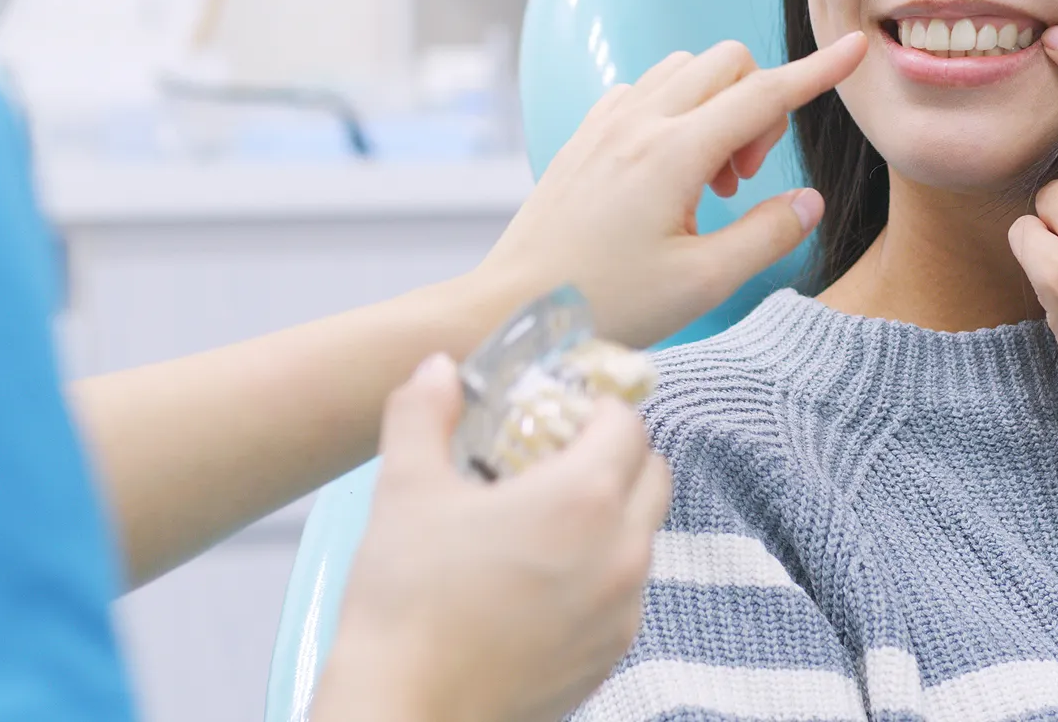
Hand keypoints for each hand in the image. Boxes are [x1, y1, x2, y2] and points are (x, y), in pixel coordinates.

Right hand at [314, 355, 669, 721]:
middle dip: (615, 455)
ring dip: (611, 515)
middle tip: (553, 460)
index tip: (554, 414)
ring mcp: (624, 609)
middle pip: (652, 474)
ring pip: (643, 536)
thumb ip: (424, 413)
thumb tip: (438, 370)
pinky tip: (540, 581)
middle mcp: (622, 551)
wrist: (406, 714)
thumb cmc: (406, 604)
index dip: (593, 408)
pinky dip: (600, 571)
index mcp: (584, 498)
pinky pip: (626, 592)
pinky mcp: (611, 655)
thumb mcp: (405, 489)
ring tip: (541, 523)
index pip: (627, 423)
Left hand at [476, 32, 867, 347]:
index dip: (818, 72)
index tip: (855, 50)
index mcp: (672, 154)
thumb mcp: (703, 283)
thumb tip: (809, 202)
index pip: (765, 94)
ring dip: (717, 107)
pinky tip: (669, 175)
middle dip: (759, 107)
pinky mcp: (584, 138)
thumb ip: (766, 234)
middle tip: (743, 181)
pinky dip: (676, 113)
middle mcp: (637, 124)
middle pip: (727, 64)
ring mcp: (605, 125)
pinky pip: (646, 92)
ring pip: (685, 71)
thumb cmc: (605, 305)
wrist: (510, 312)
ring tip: (708, 182)